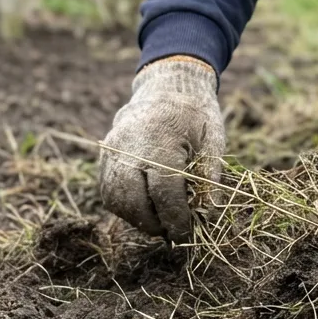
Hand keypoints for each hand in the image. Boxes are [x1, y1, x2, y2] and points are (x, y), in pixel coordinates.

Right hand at [99, 56, 224, 241]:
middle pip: (133, 199)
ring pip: (115, 198)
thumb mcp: (213, 142)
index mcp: (160, 140)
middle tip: (170, 232)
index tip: (185, 233)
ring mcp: (112, 149)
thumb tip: (206, 215)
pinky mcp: (104, 153)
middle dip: (152, 223)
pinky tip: (143, 208)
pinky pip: (107, 189)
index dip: (175, 218)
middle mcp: (130, 145)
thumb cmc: (194, 115)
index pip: (164, 192)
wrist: (166, 85)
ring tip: (157, 222)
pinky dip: (123, 206)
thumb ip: (210, 178)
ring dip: (135, 218)